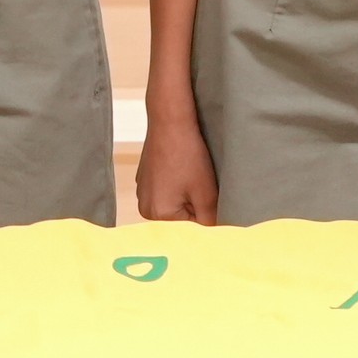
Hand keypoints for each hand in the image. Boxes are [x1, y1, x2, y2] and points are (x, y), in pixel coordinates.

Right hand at [133, 93, 218, 224]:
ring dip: (186, 197)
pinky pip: (165, 193)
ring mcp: (142, 193)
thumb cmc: (188, 155)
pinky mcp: (144, 180)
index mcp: (158, 215)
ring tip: (193, 177)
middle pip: (180, 219)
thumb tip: (215, 235)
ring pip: (174, 206)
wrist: (170, 122)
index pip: (190, 229)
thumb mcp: (206, 193)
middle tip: (204, 187)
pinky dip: (176, 186)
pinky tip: (183, 170)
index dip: (206, 216)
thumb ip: (211, 221)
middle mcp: (144, 208)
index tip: (212, 200)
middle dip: (195, 208)